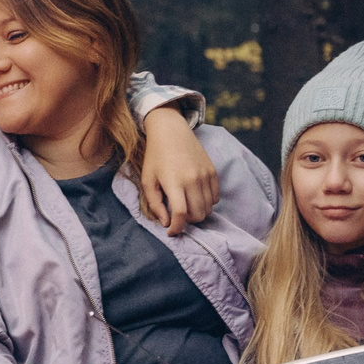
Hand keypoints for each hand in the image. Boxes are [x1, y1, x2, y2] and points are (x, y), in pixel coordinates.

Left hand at [137, 106, 218, 235]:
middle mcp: (192, 179)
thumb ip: (155, 204)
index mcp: (174, 182)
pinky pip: (215, 197)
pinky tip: (195, 196)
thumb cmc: (156, 157)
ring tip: (186, 205)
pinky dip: (207, 203)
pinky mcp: (213, 171)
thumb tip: (166, 223)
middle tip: (177, 215)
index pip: (181, 214)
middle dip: (187, 221)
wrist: (171, 131)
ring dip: (197, 212)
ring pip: (208, 208)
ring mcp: (205, 175)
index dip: (177, 228)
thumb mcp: (148, 180)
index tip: (171, 232)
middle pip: (198, 215)